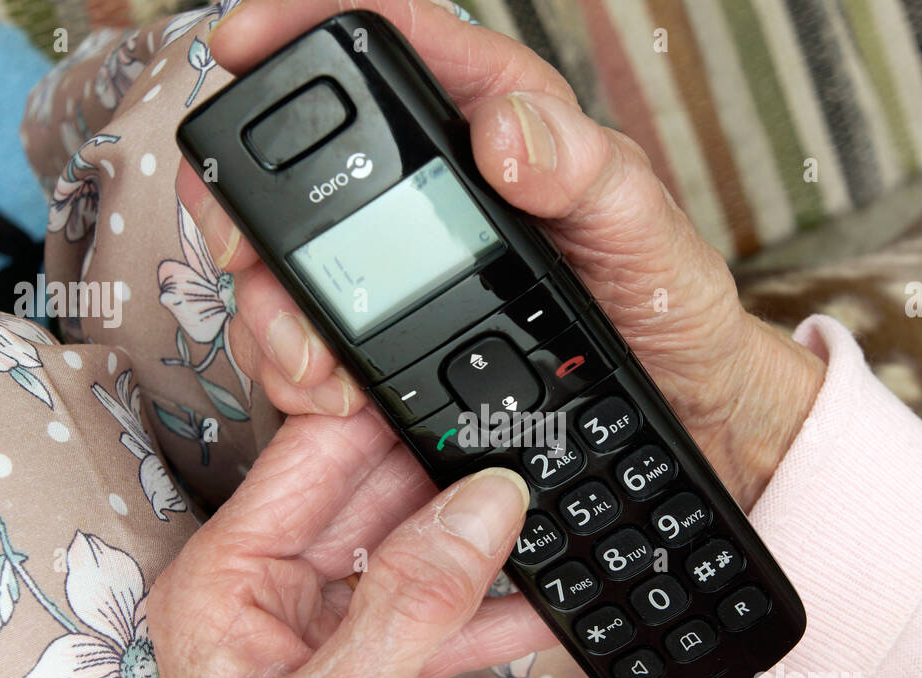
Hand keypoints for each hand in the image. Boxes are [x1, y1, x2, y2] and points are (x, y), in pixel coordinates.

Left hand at [149, 411, 544, 677]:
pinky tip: (541, 594)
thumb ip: (411, 600)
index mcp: (224, 587)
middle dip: (442, 478)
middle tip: (515, 444)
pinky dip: (485, 610)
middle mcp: (265, 601)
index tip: (449, 382)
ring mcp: (318, 637)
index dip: (378, 414)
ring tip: (543, 510)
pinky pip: (430, 618)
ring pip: (408, 558)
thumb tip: (479, 506)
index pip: (307, 462)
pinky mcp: (365, 675)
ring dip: (476, 544)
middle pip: (367, 502)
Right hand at [179, 0, 823, 508]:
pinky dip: (299, 364)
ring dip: (271, 306)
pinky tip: (325, 391)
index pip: (393, 36)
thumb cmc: (667, 300)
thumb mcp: (646, 232)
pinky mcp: (396, 330)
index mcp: (499, 120)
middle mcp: (438, 180)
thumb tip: (504, 134)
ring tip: (310, 361)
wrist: (677, 396)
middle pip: (306, 161)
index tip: (244, 41)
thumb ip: (586, 172)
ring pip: (292, 257)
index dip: (306, 17)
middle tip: (248, 253)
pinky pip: (318, 333)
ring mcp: (407, 259)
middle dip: (249, 202)